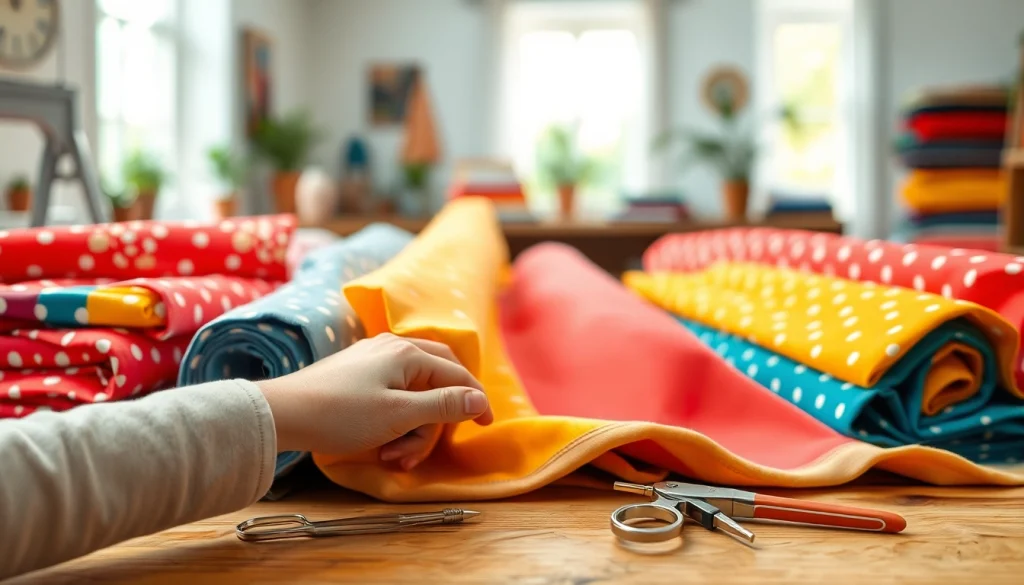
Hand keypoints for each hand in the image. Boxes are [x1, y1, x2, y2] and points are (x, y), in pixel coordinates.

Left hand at [257, 333, 492, 469]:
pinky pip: (392, 397)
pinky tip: (380, 446)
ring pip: (413, 394)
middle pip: (437, 382)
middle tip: (415, 454)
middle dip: (432, 424)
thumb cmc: (342, 414)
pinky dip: (393, 423)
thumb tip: (481, 399)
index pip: (458, 373)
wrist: (281, 413)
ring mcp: (374, 360)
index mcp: (408, 353)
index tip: (486, 426)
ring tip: (390, 457)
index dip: (475, 400)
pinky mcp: (358, 375)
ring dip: (409, 430)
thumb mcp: (399, 415)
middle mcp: (394, 348)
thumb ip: (444, 405)